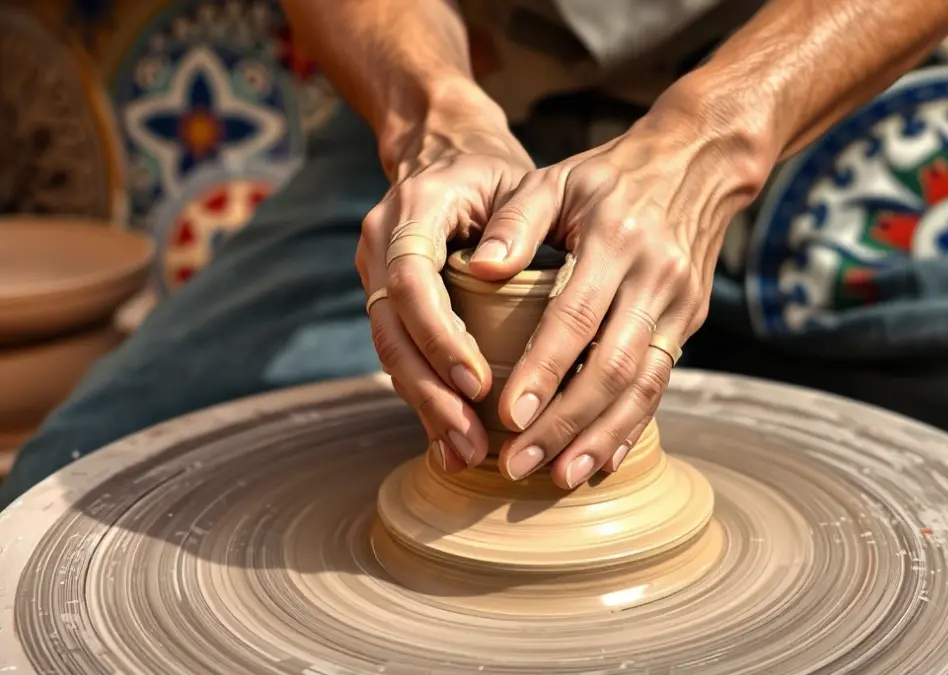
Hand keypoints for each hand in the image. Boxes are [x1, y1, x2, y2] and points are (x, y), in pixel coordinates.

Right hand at [359, 91, 533, 474]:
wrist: (451, 156)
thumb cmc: (495, 175)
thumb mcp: (514, 183)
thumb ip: (512, 220)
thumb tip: (497, 268)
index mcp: (410, 213)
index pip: (410, 281)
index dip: (440, 336)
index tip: (480, 381)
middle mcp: (381, 248)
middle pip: (392, 332)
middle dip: (430, 391)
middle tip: (470, 438)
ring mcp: (377, 279)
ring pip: (391, 354)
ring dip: (426, 407)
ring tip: (463, 453)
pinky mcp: (390, 306)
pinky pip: (401, 358)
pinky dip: (425, 401)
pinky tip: (449, 444)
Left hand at [466, 93, 770, 488]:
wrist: (700, 165)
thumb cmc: (610, 176)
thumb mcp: (556, 179)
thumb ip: (516, 221)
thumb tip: (480, 269)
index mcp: (615, 239)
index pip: (576, 317)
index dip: (545, 370)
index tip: (509, 416)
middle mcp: (655, 276)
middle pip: (613, 365)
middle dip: (567, 422)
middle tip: (522, 464)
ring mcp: (680, 303)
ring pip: (643, 385)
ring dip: (603, 436)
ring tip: (562, 475)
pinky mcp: (689, 321)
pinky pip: (661, 381)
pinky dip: (634, 423)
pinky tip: (605, 457)